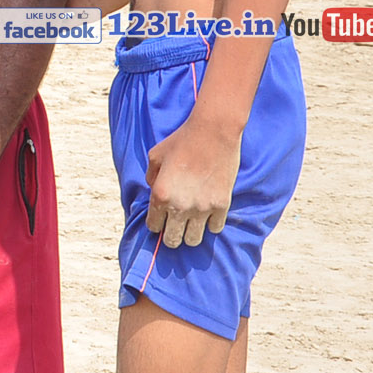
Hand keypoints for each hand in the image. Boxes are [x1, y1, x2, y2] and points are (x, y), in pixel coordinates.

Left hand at [144, 112, 240, 248]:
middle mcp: (180, 206)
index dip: (155, 224)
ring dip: (190, 233)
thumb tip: (154, 191)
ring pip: (193, 240)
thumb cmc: (181, 141)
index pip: (153, 226)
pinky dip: (210, 224)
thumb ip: (151, 178)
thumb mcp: (155, 156)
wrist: (213, 132)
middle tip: (174, 226)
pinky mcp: (222, 205)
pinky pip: (215, 229)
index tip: (160, 220)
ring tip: (191, 223)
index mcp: (160, 194)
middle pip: (172, 240)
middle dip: (170, 235)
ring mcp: (202, 208)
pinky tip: (207, 214)